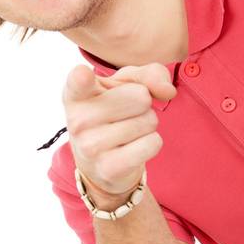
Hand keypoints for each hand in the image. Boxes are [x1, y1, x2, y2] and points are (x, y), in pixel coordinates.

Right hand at [61, 63, 176, 197]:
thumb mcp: (126, 85)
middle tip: (125, 115)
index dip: (82, 76)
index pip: (78, 80)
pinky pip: (153, 143)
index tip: (82, 75)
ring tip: (127, 132)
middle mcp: (78, 120)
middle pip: (141, 97)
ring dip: (147, 125)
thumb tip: (168, 91)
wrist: (101, 164)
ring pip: (149, 121)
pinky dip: (152, 143)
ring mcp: (91, 147)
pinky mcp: (109, 168)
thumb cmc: (113, 112)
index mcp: (76, 94)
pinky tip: (132, 148)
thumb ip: (150, 74)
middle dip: (144, 104)